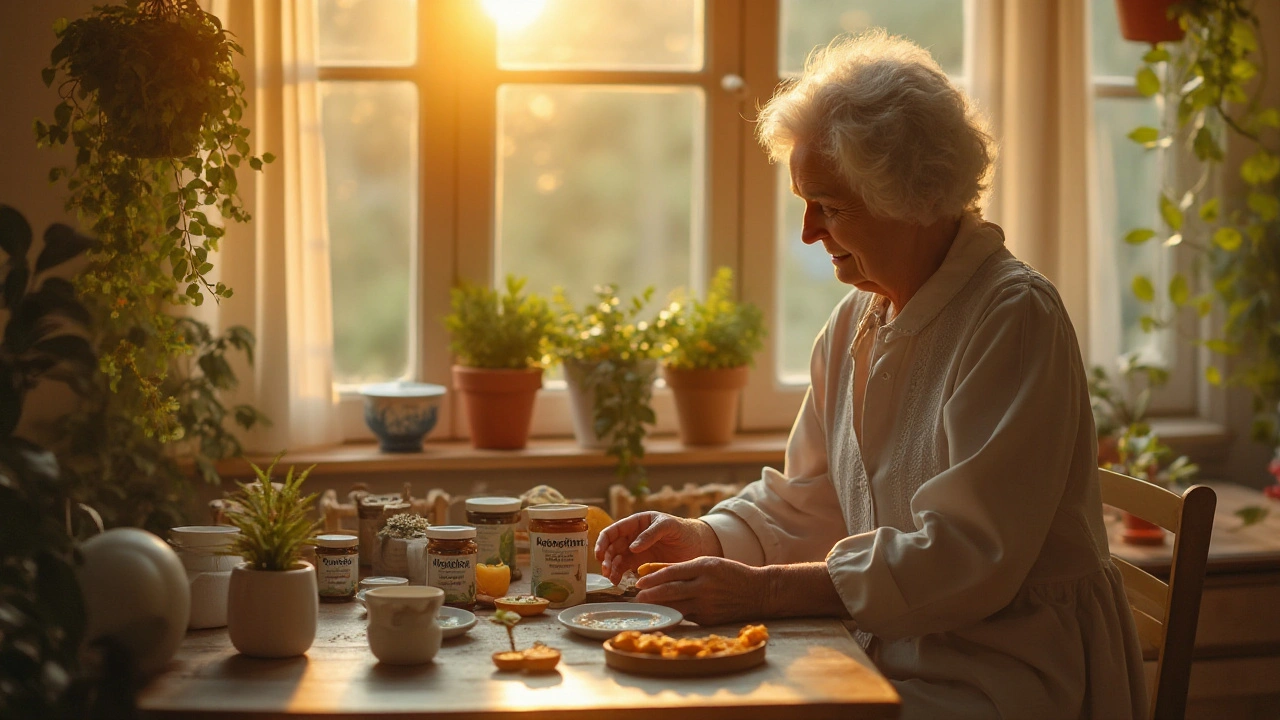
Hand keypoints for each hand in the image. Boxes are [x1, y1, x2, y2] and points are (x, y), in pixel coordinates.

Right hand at [594, 512, 721, 584]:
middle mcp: (632, 536)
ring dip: (610, 568)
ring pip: (616, 559)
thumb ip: (651, 534)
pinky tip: (618, 581)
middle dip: (605, 558)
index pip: (613, 530)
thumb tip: (632, 548)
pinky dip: (619, 575)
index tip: (599, 554)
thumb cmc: (682, 530)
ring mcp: (635, 551)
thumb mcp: (668, 526)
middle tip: (606, 570)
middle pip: (611, 547)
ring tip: (612, 579)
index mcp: (636, 523)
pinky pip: (625, 569)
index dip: (603, 541)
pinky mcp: (641, 564)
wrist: (697, 545)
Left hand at [633, 556, 766, 625]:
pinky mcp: (709, 619)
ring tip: (645, 608)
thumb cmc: (730, 574)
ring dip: (657, 608)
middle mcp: (704, 586)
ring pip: (675, 607)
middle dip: (649, 595)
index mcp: (704, 567)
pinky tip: (663, 614)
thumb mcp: (708, 563)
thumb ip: (682, 568)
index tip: (638, 582)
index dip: (652, 578)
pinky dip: (673, 614)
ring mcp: (707, 604)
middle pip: (670, 591)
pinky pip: (686, 616)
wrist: (758, 592)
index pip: (671, 572)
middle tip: (636, 598)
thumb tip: (653, 571)